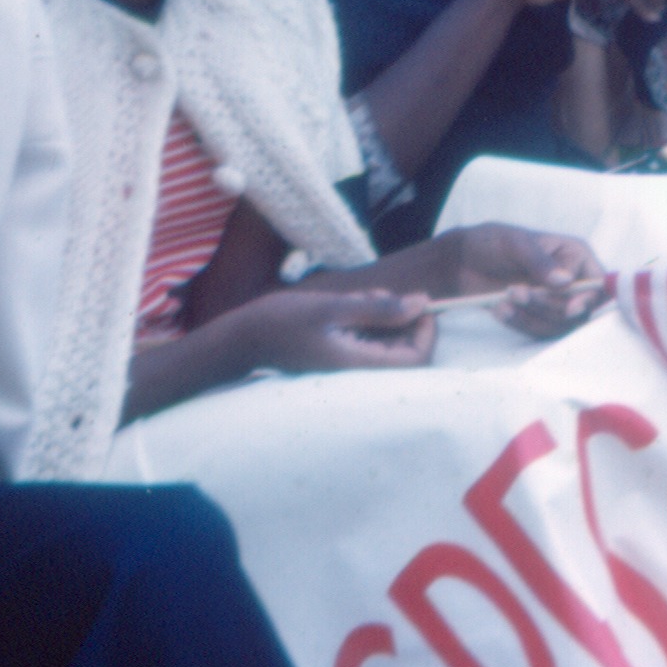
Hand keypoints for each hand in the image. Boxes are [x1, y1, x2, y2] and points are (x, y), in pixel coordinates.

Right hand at [229, 285, 438, 372]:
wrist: (240, 339)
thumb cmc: (281, 322)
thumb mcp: (332, 308)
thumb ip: (378, 308)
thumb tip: (422, 303)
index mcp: (358, 364)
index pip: (415, 359)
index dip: (426, 332)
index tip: (419, 303)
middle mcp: (356, 371)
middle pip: (403, 351)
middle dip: (403, 319)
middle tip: (385, 295)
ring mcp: (347, 365)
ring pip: (386, 342)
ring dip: (385, 316)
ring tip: (366, 296)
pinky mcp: (338, 356)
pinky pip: (367, 341)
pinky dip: (369, 320)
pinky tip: (354, 302)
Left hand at [441, 223, 607, 337]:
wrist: (464, 263)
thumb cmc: (492, 243)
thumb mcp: (515, 244)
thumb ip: (540, 262)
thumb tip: (565, 281)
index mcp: (575, 255)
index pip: (597, 283)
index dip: (588, 299)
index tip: (570, 309)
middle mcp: (572, 280)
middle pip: (578, 310)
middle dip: (546, 306)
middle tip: (515, 291)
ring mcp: (556, 302)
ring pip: (559, 325)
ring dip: (530, 316)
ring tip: (504, 300)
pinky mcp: (539, 318)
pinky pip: (539, 332)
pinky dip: (520, 324)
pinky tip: (500, 310)